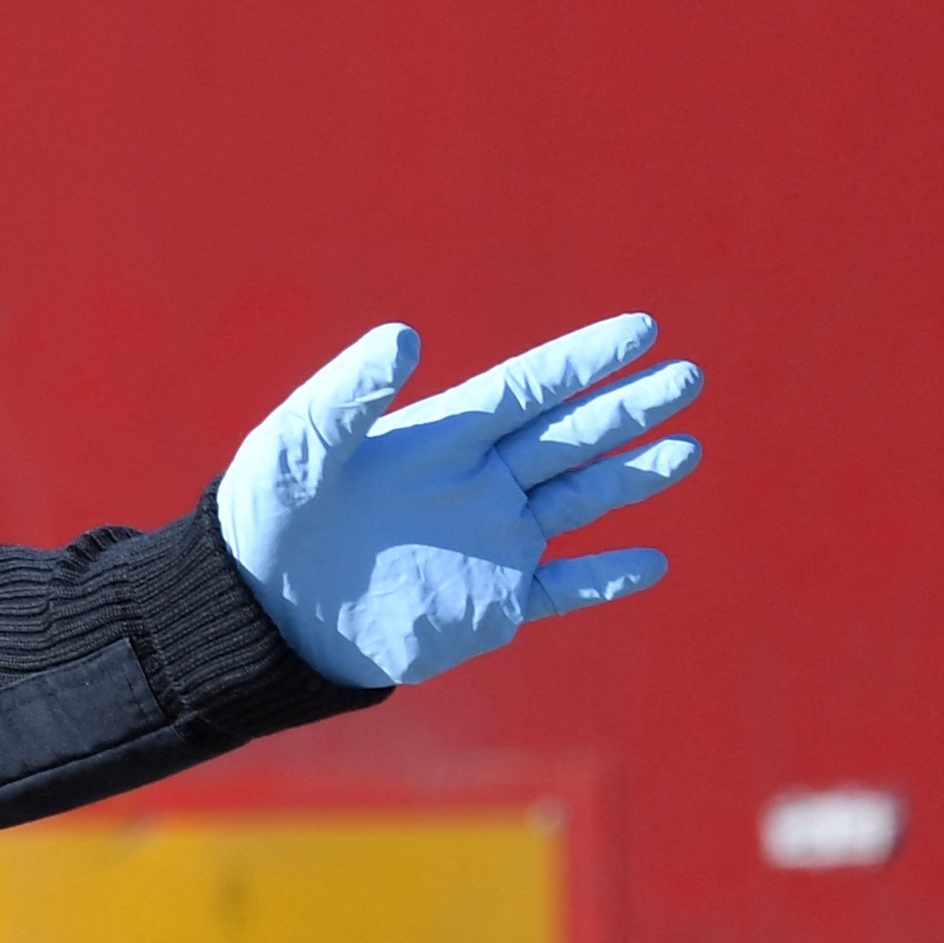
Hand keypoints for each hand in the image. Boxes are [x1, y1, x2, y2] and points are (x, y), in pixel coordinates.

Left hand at [219, 313, 703, 687]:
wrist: (256, 612)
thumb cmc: (265, 515)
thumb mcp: (298, 444)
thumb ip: (349, 392)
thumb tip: (404, 334)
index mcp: (440, 436)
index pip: (529, 388)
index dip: (585, 360)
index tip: (642, 330)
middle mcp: (476, 483)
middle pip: (569, 436)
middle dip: (627, 408)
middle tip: (687, 377)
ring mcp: (489, 542)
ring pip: (578, 502)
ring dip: (632, 476)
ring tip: (686, 448)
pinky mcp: (489, 604)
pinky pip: (560, 588)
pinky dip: (605, 578)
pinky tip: (651, 562)